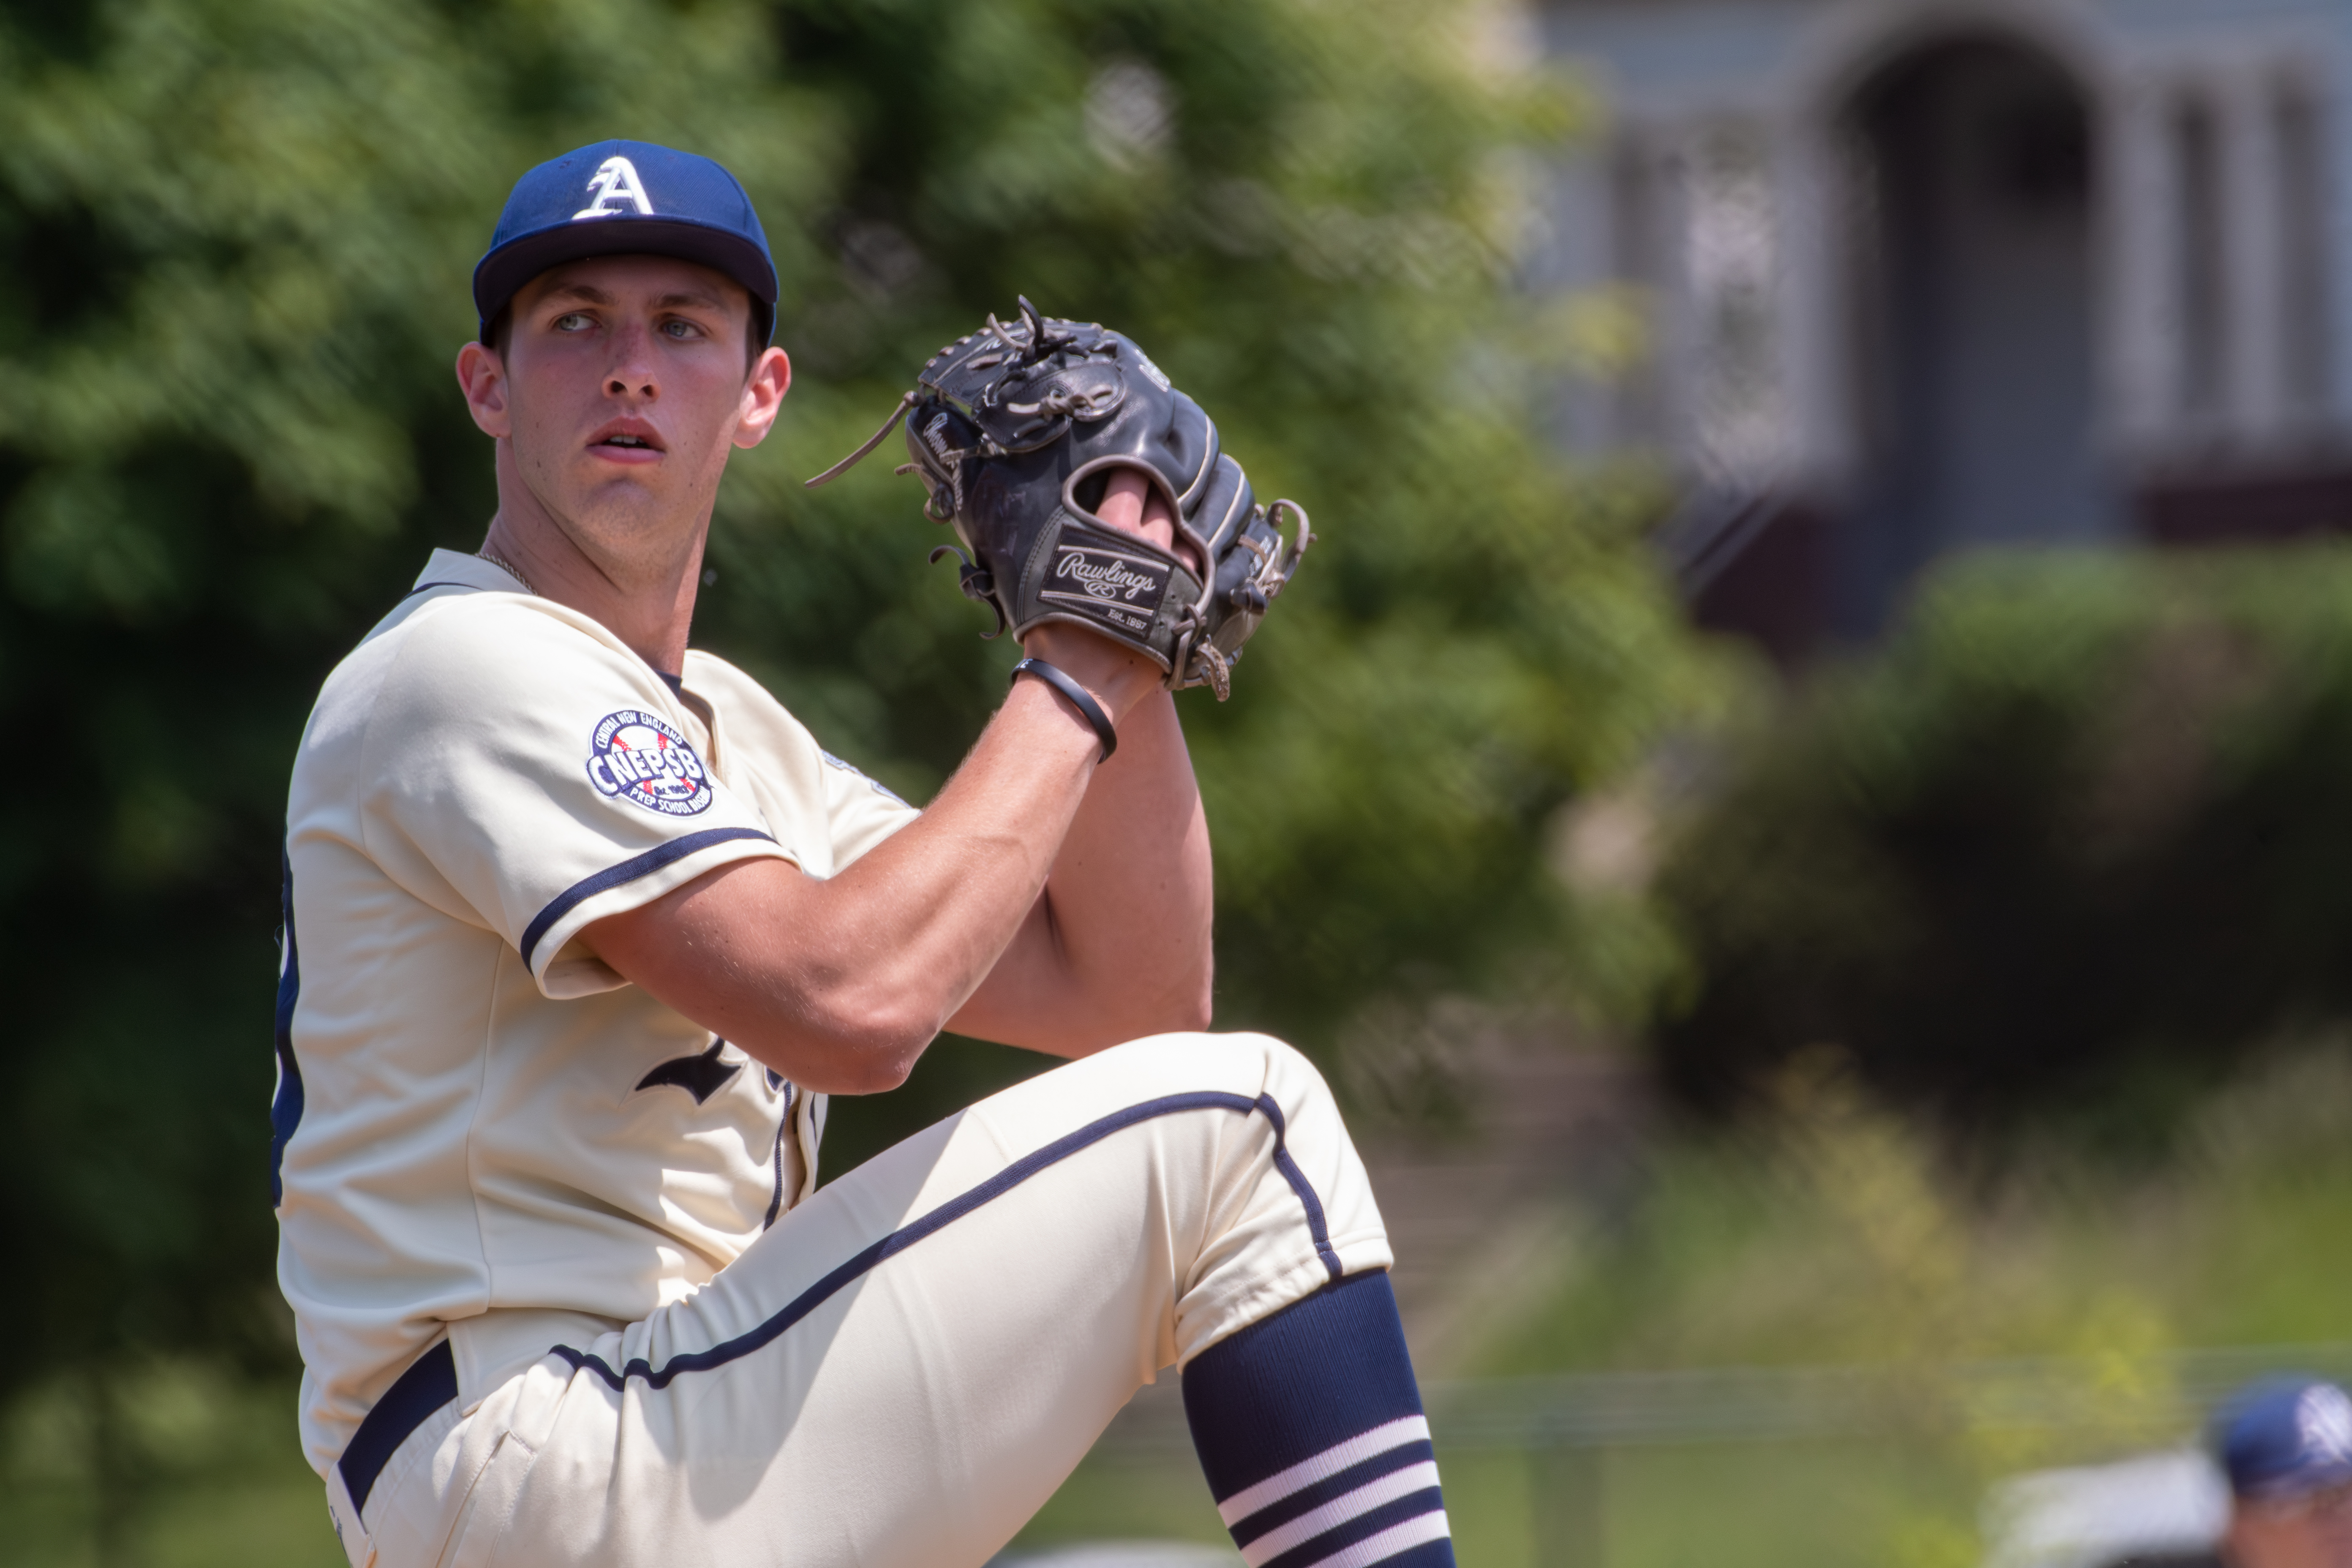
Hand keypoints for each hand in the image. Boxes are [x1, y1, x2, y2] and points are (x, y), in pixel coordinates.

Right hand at [1020, 469, 1175, 720]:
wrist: (1082, 683)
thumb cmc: (1052, 630)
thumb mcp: (1042, 572)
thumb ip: (1061, 541)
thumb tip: (1056, 521)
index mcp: (1116, 529)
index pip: (1132, 482)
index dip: (1133, 471)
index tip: (1135, 466)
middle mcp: (1152, 546)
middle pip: (1166, 506)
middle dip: (1161, 495)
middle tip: (1160, 488)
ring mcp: (1176, 575)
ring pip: (1189, 538)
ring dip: (1184, 529)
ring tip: (1180, 522)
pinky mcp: (1189, 606)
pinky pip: (1201, 575)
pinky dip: (1196, 565)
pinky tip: (1191, 561)